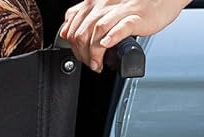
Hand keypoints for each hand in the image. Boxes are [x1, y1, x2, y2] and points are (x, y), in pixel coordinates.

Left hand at [60, 0, 187, 71]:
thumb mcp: (105, 11)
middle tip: (91, 64)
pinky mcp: (135, 18)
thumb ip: (87, 19)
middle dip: (82, 54)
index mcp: (94, 3)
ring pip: (97, 31)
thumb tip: (68, 33)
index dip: (73, 47)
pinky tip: (107, 45)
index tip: (80, 56)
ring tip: (97, 64)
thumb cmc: (135, 6)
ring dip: (93, 53)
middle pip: (82, 33)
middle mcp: (104, 5)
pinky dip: (111, 38)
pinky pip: (120, 27)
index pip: (72, 27)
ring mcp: (120, 11)